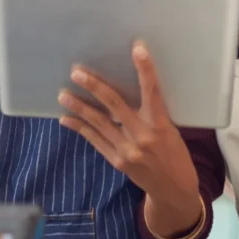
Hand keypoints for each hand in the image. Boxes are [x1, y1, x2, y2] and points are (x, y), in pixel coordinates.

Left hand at [58, 41, 201, 235]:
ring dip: (79, 107)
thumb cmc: (175, 154)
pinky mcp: (117, 161)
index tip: (137, 48)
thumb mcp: (172, 131)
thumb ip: (153, 113)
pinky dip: (80, 128)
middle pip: (114, 105)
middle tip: (77, 73)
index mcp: (161, 124)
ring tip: (63, 94)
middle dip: (94, 87)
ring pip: (98, 123)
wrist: (174, 190)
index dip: (145, 69)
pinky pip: (95, 140)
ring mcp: (127, 150)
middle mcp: (143, 135)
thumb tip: (130, 89)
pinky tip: (66, 119)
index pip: (153, 91)